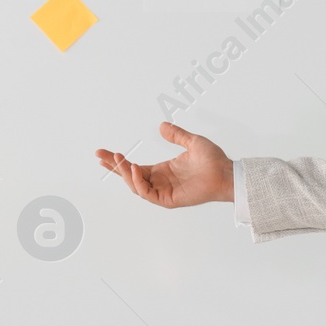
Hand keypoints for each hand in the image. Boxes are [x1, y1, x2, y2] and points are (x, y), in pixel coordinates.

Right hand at [95, 122, 233, 208]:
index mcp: (162, 171)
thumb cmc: (213, 160)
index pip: (134, 167)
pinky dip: (138, 182)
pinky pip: (148, 193)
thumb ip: (176, 135)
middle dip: (114, 166)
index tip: (103, 153)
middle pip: (129, 177)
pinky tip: (135, 168)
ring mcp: (163, 191)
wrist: (226, 173)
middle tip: (99, 155)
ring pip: (135, 185)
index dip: (118, 161)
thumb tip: (161, 125)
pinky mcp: (168, 199)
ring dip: (124, 173)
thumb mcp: (192, 142)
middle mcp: (159, 181)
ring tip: (118, 158)